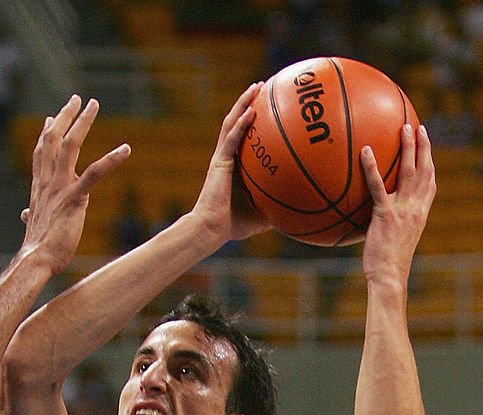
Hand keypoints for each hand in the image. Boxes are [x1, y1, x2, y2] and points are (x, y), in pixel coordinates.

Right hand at [21, 95, 130, 273]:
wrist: (37, 260)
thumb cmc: (38, 249)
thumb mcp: (34, 226)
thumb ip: (31, 215)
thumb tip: (25, 214)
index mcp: (39, 188)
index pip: (41, 153)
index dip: (46, 133)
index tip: (50, 117)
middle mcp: (48, 182)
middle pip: (53, 139)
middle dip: (65, 116)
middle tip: (77, 98)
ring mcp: (60, 187)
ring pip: (70, 145)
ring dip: (82, 122)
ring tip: (93, 104)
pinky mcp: (75, 198)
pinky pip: (95, 173)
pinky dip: (112, 159)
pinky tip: (126, 149)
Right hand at [191, 82, 268, 243]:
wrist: (210, 230)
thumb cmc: (232, 225)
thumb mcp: (262, 214)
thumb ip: (279, 206)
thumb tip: (302, 208)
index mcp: (233, 166)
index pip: (243, 137)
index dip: (252, 119)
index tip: (268, 106)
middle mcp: (226, 157)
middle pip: (236, 122)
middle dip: (248, 102)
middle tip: (262, 86)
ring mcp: (221, 158)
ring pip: (231, 123)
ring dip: (243, 103)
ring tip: (256, 87)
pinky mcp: (218, 163)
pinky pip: (231, 139)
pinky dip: (240, 124)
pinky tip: (251, 110)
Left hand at [361, 123, 435, 286]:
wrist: (389, 276)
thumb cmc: (387, 264)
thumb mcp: (394, 240)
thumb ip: (390, 224)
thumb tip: (374, 218)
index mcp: (420, 214)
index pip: (429, 184)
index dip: (429, 163)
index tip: (427, 147)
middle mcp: (416, 208)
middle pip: (424, 170)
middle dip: (423, 146)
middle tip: (418, 127)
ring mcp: (402, 210)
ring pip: (408, 171)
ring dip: (408, 147)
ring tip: (404, 127)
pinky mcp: (385, 215)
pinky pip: (378, 186)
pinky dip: (372, 167)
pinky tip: (365, 151)